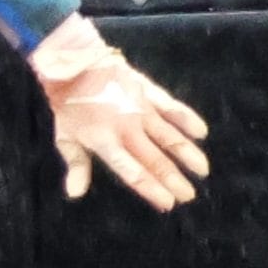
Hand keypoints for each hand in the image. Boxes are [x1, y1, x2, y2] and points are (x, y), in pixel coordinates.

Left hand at [30, 16, 209, 211]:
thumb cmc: (67, 104)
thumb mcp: (65, 136)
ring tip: (202, 171)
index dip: (152, 189)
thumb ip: (77, 165)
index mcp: (106, 142)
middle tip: (189, 196)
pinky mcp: (147, 92)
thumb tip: (75, 193)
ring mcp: (140, 110)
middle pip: (156, 159)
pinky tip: (202, 132)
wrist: (73, 63)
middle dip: (174, 180)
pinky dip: (188, 119)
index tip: (169, 203)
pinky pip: (172, 107)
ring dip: (187, 154)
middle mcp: (127, 129)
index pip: (133, 172)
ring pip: (170, 137)